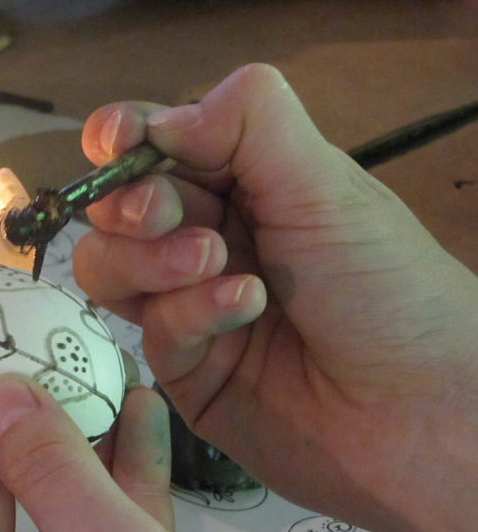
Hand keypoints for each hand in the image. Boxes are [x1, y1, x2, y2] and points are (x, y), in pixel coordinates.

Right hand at [72, 64, 477, 531]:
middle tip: (164, 214)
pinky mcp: (183, 366)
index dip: (122, 136)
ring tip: (215, 263)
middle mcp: (204, 235)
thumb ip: (247, 124)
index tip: (113, 143)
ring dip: (152, 259)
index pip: (156, 144)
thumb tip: (157, 118)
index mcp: (242, 181)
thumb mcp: (325, 185)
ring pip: (107, 266)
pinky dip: (189, 313)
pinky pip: (149, 327)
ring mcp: (186, 303)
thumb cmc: (387, 284)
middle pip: (116, 205)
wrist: (423, 413)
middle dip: (134, 204)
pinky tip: (243, 311)